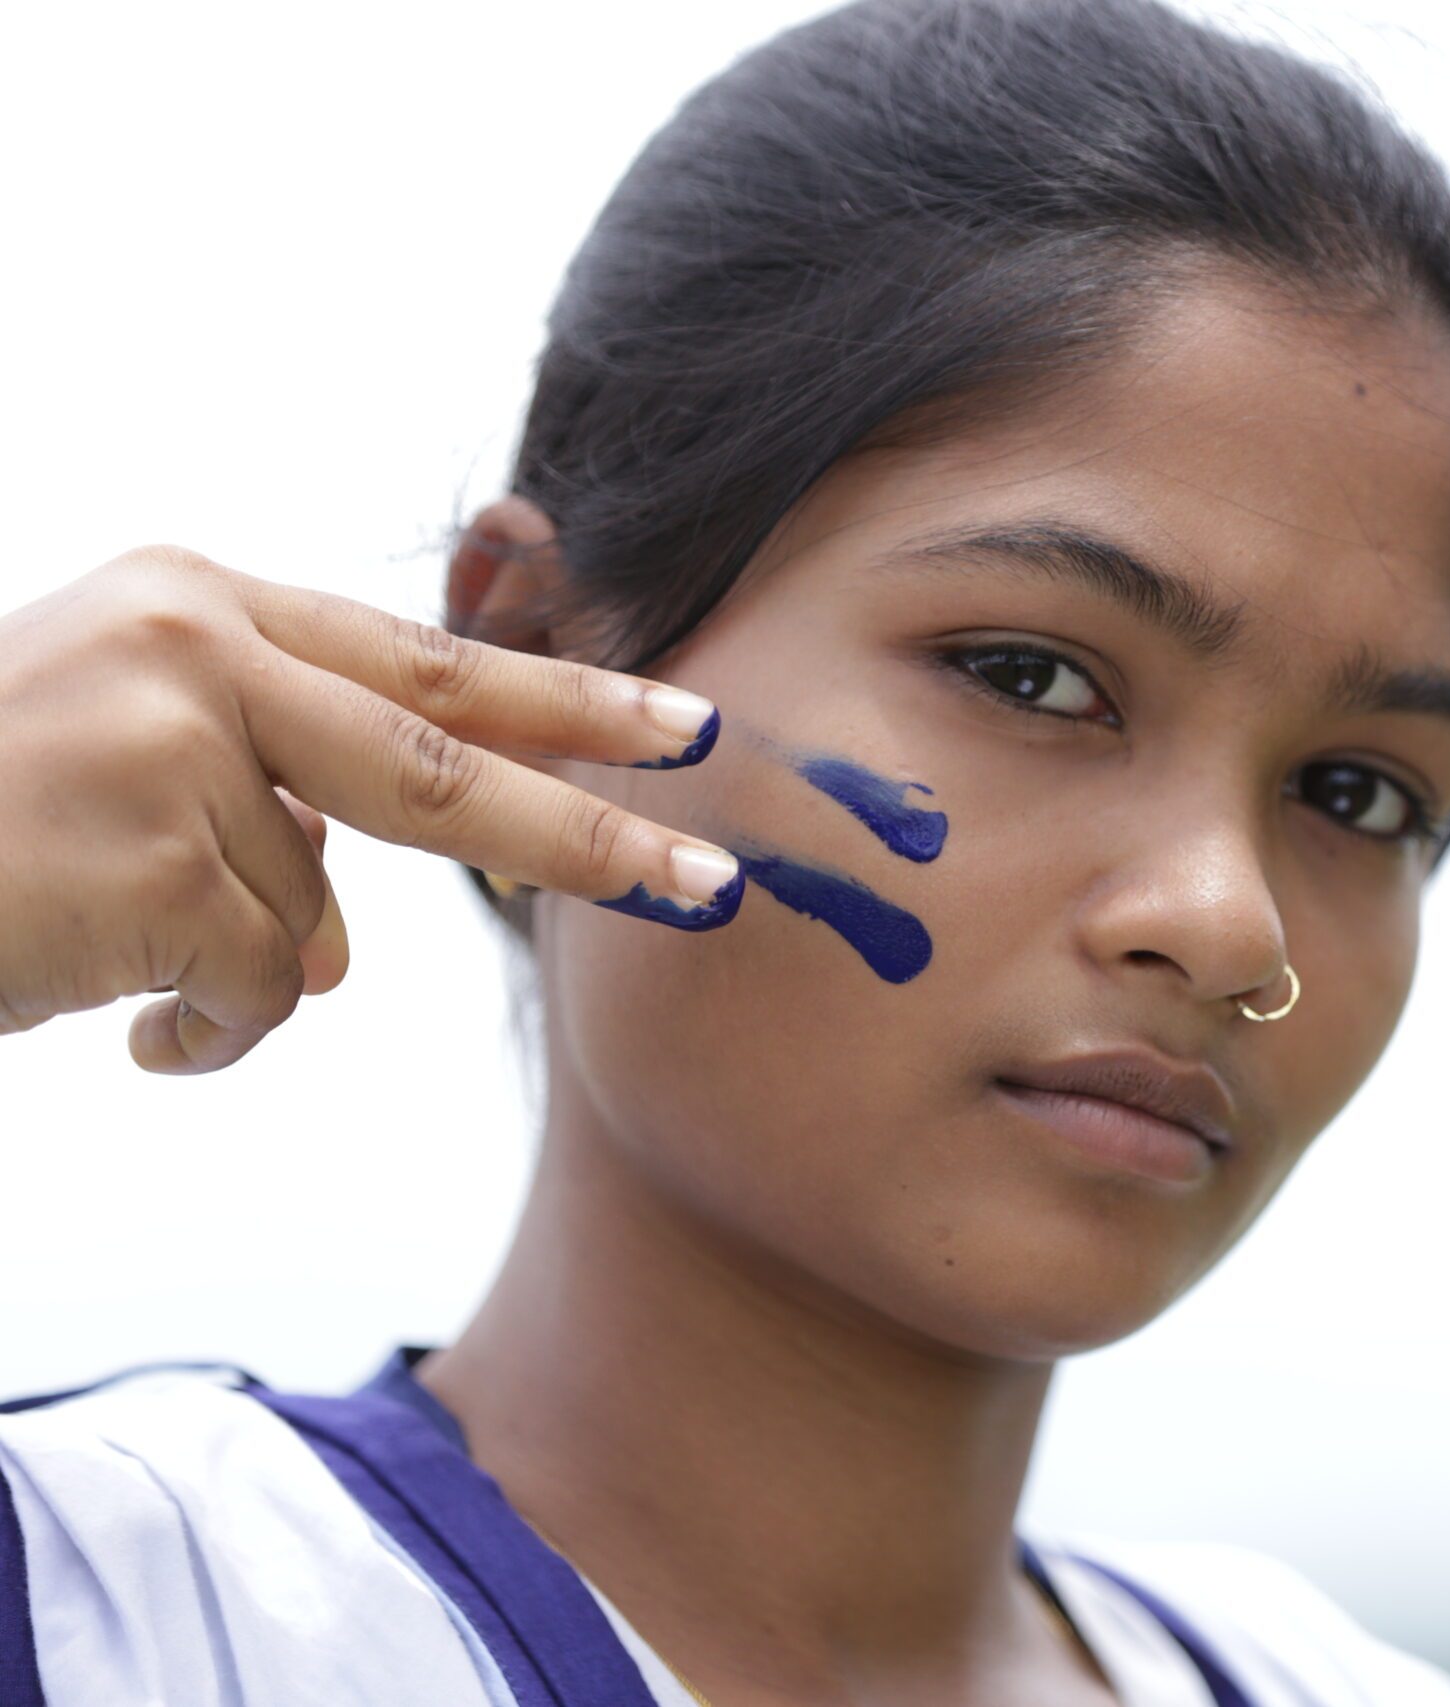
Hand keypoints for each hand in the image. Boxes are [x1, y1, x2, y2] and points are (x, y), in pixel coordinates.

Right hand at [0, 544, 742, 1072]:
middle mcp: (192, 645)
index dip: (567, 702)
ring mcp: (163, 743)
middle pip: (446, 765)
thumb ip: (270, 795)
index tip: (692, 727)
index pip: (425, 661)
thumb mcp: (125, 753)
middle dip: (590, 839)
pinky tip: (95, 1007)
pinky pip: (246, 991)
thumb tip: (350, 950)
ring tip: (107, 954)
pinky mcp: (137, 854)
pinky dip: (193, 1033)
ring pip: (310, 919)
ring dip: (239, 978)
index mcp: (201, 602)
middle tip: (714, 884)